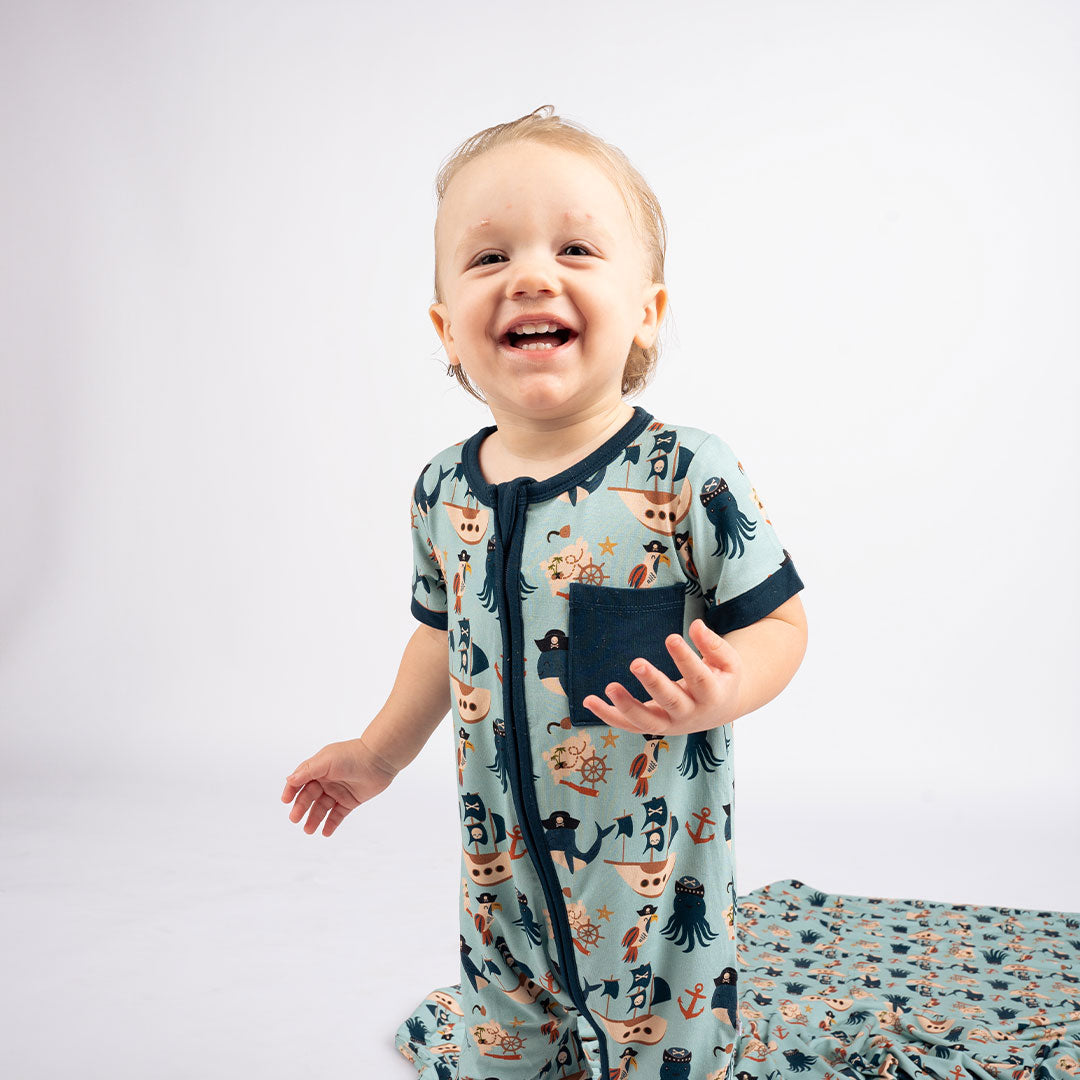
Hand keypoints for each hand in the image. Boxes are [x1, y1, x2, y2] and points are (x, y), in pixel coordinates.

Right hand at [280, 737, 397, 836]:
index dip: (292, 790)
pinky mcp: (350, 801)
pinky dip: (331, 824)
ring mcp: (338, 791)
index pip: (300, 781)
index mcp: (319, 768)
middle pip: (309, 796)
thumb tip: (290, 780)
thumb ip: (308, 771)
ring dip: (314, 819)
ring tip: (308, 830)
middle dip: (301, 808)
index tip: (285, 801)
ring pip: (322, 808)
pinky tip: (325, 832)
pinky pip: (337, 815)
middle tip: (295, 819)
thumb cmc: (352, 755)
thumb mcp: (326, 761)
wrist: (379, 759)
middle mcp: (327, 780)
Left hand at [582, 618, 742, 735]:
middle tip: (636, 663)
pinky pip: (629, 725)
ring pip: (647, 721)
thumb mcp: (728, 661)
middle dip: (653, 683)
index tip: (671, 637)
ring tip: (609, 687)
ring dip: (626, 705)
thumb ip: (712, 644)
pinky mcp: (654, 726)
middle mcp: (691, 714)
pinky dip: (608, 715)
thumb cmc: (721, 678)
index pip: (698, 678)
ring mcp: (671, 724)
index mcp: (712, 696)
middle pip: (671, 701)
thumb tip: (696, 626)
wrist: (720, 709)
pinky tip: (589, 701)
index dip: (685, 658)